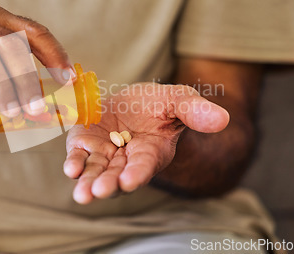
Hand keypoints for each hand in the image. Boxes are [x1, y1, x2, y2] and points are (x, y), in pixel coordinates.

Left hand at [64, 83, 229, 203]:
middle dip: (108, 184)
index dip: (137, 173)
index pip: (144, 166)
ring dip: (88, 182)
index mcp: (151, 152)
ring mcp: (104, 153)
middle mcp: (127, 159)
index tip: (129, 180)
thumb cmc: (161, 104)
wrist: (134, 101)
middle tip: (98, 192)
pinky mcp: (85, 143)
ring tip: (83, 194)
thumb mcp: (179, 100)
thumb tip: (222, 119)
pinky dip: (75, 162)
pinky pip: (80, 156)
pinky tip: (71, 169)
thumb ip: (195, 111)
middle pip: (116, 176)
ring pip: (96, 171)